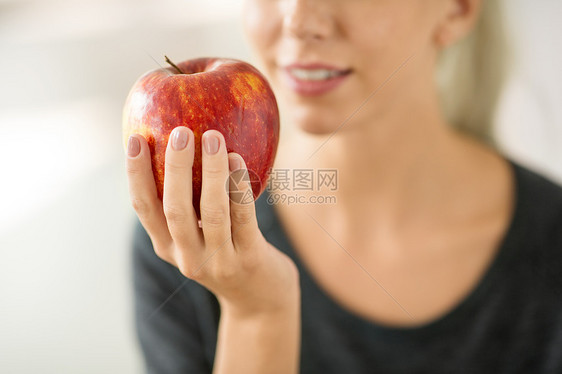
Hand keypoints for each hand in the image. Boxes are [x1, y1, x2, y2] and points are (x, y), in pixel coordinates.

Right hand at [126, 127, 298, 316]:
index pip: (144, 208)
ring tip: (213, 137)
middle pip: (174, 209)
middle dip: (174, 168)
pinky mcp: (249, 259)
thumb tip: (181, 147)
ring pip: (211, 212)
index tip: (136, 139)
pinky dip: (239, 187)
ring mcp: (220, 261)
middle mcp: (188, 257)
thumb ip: (188, 204)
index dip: (136, 174)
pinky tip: (238, 159)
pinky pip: (244, 217)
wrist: (260, 300)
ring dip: (211, 172)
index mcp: (168, 246)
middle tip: (180, 132)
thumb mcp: (199, 236)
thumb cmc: (227, 253)